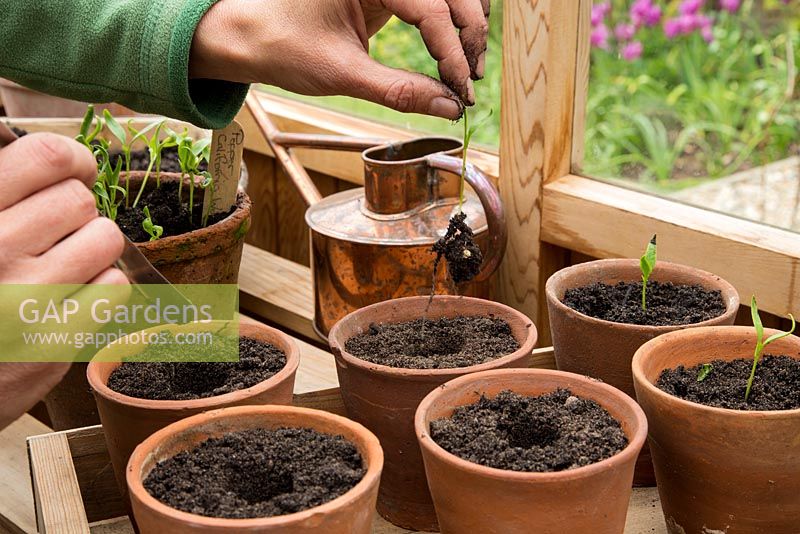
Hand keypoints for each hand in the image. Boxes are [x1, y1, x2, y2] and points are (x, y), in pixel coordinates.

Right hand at [0, 133, 126, 429]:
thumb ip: (1, 191)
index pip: (46, 157)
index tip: (75, 171)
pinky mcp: (54, 342)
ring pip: (105, 239)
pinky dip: (100, 287)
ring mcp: (25, 300)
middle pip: (80, 201)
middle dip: (73, 213)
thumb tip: (57, 160)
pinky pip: (114, 287)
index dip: (73, 159)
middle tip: (51, 234)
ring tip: (59, 265)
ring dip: (90, 248)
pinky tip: (69, 296)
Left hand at [190, 0, 489, 118]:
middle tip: (471, 82)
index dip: (453, 51)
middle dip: (469, 35)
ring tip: (466, 72)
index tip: (464, 89)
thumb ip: (400, 91)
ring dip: (465, 28)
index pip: (431, 7)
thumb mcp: (343, 73)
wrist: (249, 36)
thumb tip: (449, 108)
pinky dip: (448, 28)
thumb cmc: (283, 46)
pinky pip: (432, 3)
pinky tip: (453, 57)